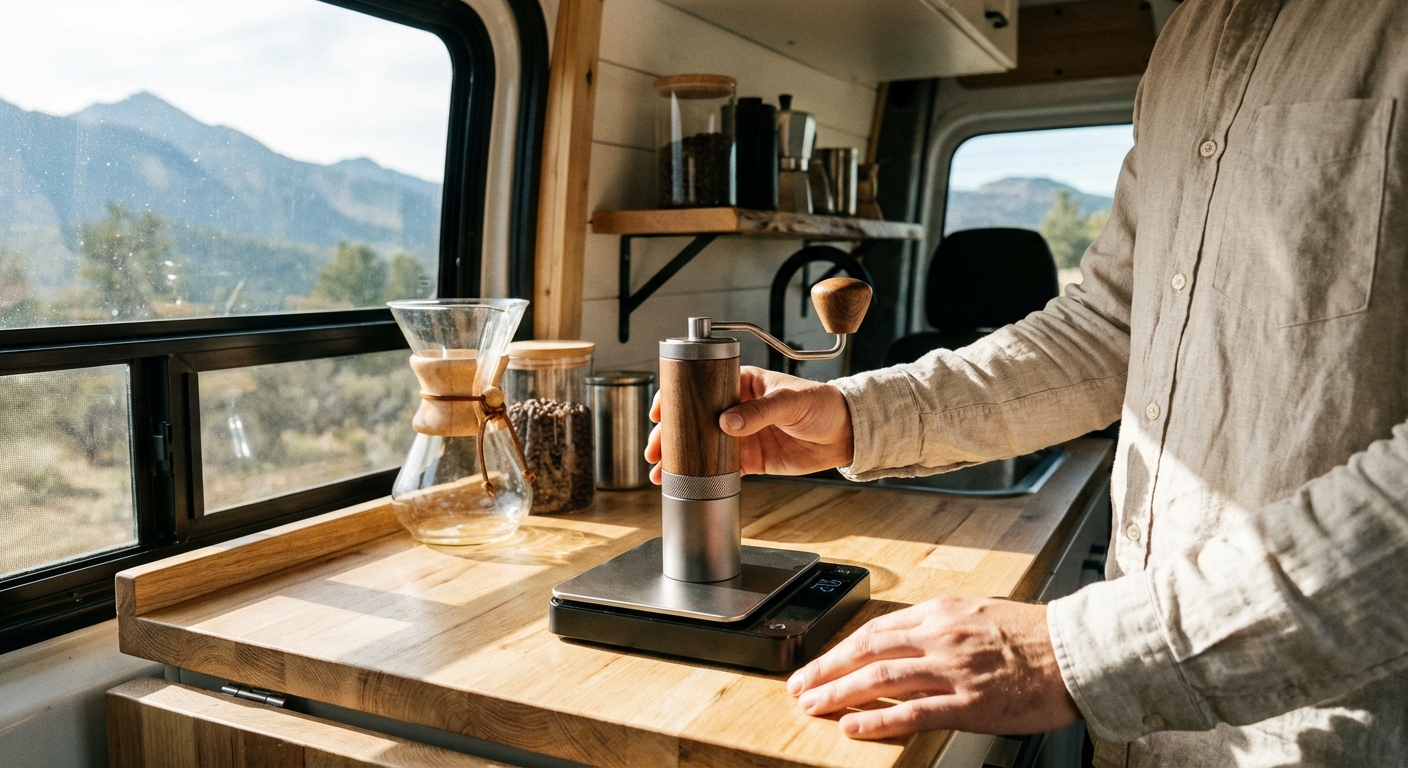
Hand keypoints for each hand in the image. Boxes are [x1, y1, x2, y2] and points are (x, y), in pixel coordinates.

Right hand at [644, 366, 853, 482]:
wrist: (845, 435)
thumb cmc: (822, 405)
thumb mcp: (790, 401)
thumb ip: (759, 412)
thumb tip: (727, 422)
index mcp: (743, 383)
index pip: (701, 386)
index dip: (677, 398)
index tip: (660, 411)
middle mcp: (737, 408)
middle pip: (694, 419)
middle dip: (670, 434)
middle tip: (655, 448)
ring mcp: (741, 435)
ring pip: (702, 445)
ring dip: (681, 457)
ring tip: (660, 470)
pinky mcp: (750, 458)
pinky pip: (719, 467)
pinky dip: (701, 474)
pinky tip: (684, 481)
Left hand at [787, 597, 1079, 739]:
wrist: (1076, 652)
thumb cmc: (1033, 635)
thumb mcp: (978, 614)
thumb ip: (939, 626)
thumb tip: (903, 641)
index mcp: (941, 613)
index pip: (876, 630)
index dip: (841, 649)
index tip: (819, 663)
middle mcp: (940, 636)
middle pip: (868, 651)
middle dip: (826, 669)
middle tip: (798, 686)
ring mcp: (953, 670)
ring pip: (881, 679)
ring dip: (840, 693)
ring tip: (812, 705)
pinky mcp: (969, 703)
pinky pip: (915, 712)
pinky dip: (879, 720)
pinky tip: (853, 727)